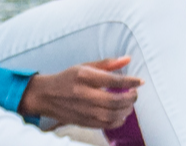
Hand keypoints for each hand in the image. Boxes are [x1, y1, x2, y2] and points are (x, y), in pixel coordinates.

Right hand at [19, 57, 141, 129]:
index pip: (113, 80)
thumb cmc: (67, 78)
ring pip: (111, 115)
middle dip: (130, 98)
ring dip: (125, 110)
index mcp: (84, 76)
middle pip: (114, 100)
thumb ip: (107, 64)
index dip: (130, 81)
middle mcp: (83, 94)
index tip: (140, 81)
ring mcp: (82, 110)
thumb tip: (128, 59)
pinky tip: (121, 115)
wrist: (44, 95)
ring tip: (129, 104)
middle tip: (135, 94)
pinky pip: (104, 125)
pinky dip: (117, 121)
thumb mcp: (85, 66)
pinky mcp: (82, 121)